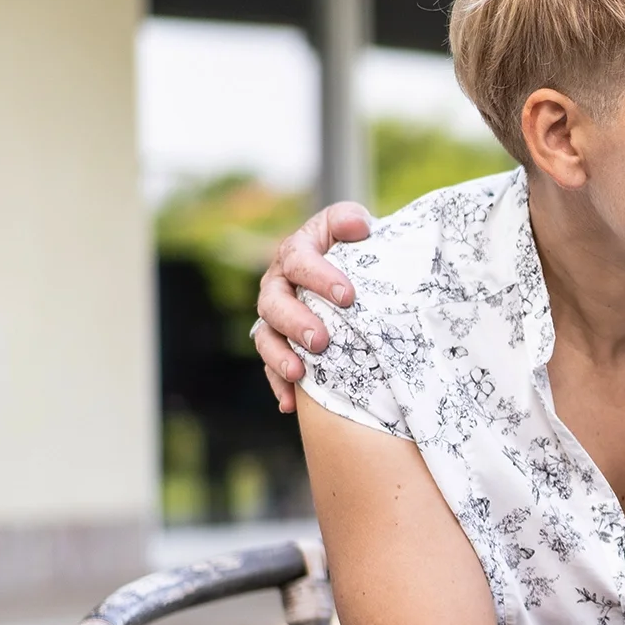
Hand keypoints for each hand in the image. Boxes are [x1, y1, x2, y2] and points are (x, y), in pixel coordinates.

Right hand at [255, 201, 372, 411]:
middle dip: (295, 322)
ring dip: (279, 357)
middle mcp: (278, 285)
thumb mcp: (354, 228)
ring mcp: (275, 317)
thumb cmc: (355, 248)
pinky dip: (279, 385)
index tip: (349, 296)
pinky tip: (290, 404)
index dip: (320, 278)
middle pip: (274, 303)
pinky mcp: (280, 344)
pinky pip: (271, 367)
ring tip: (300, 374)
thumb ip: (350, 220)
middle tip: (321, 340)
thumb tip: (359, 226)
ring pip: (266, 337)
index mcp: (296, 253)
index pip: (300, 261)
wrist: (354, 273)